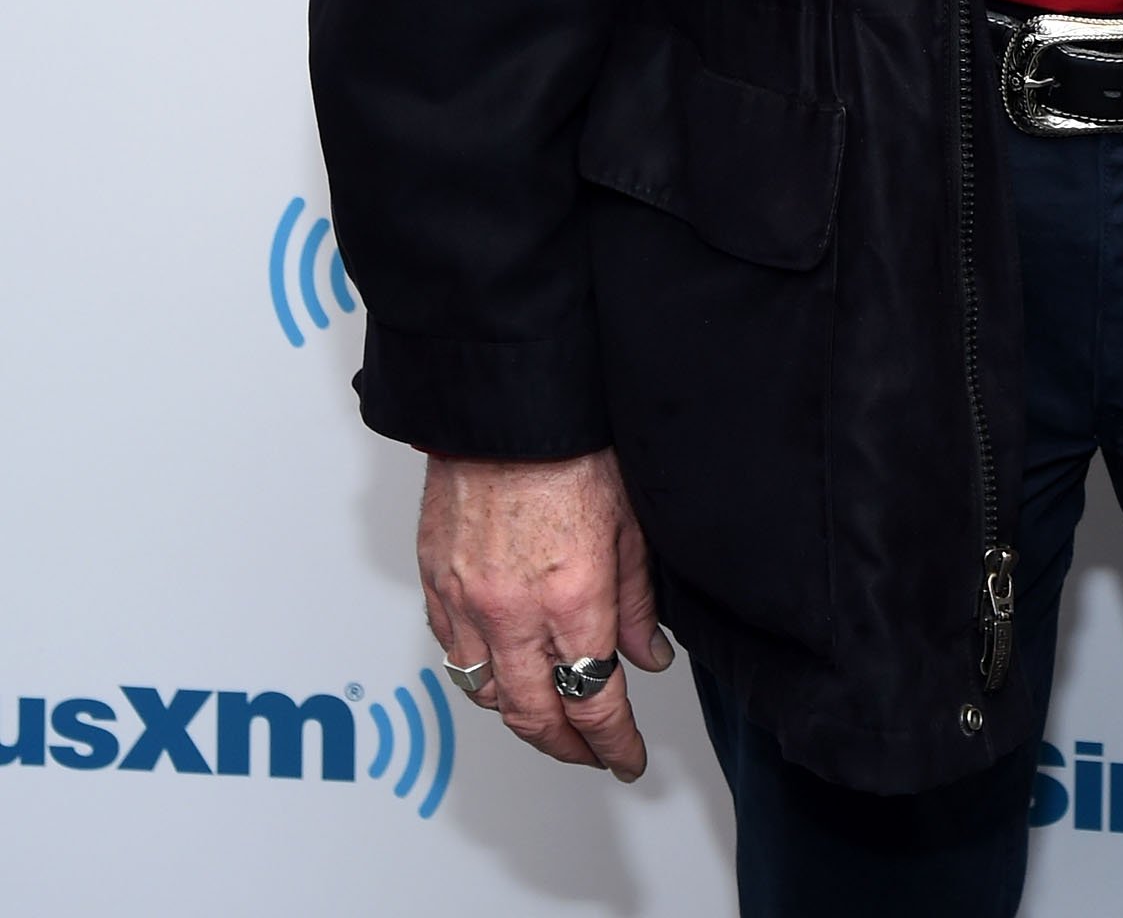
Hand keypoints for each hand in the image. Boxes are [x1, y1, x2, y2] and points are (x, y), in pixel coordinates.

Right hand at [417, 448, 671, 780]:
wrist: (505, 404)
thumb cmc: (571, 447)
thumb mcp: (629, 523)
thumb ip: (637, 601)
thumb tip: (647, 657)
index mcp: (571, 598)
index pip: (593, 702)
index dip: (614, 743)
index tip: (625, 757)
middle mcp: (513, 612)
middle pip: (535, 716)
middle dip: (567, 748)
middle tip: (590, 752)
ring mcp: (467, 601)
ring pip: (486, 695)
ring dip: (520, 715)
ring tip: (548, 714)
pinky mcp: (435, 583)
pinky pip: (452, 653)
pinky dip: (478, 673)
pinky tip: (500, 667)